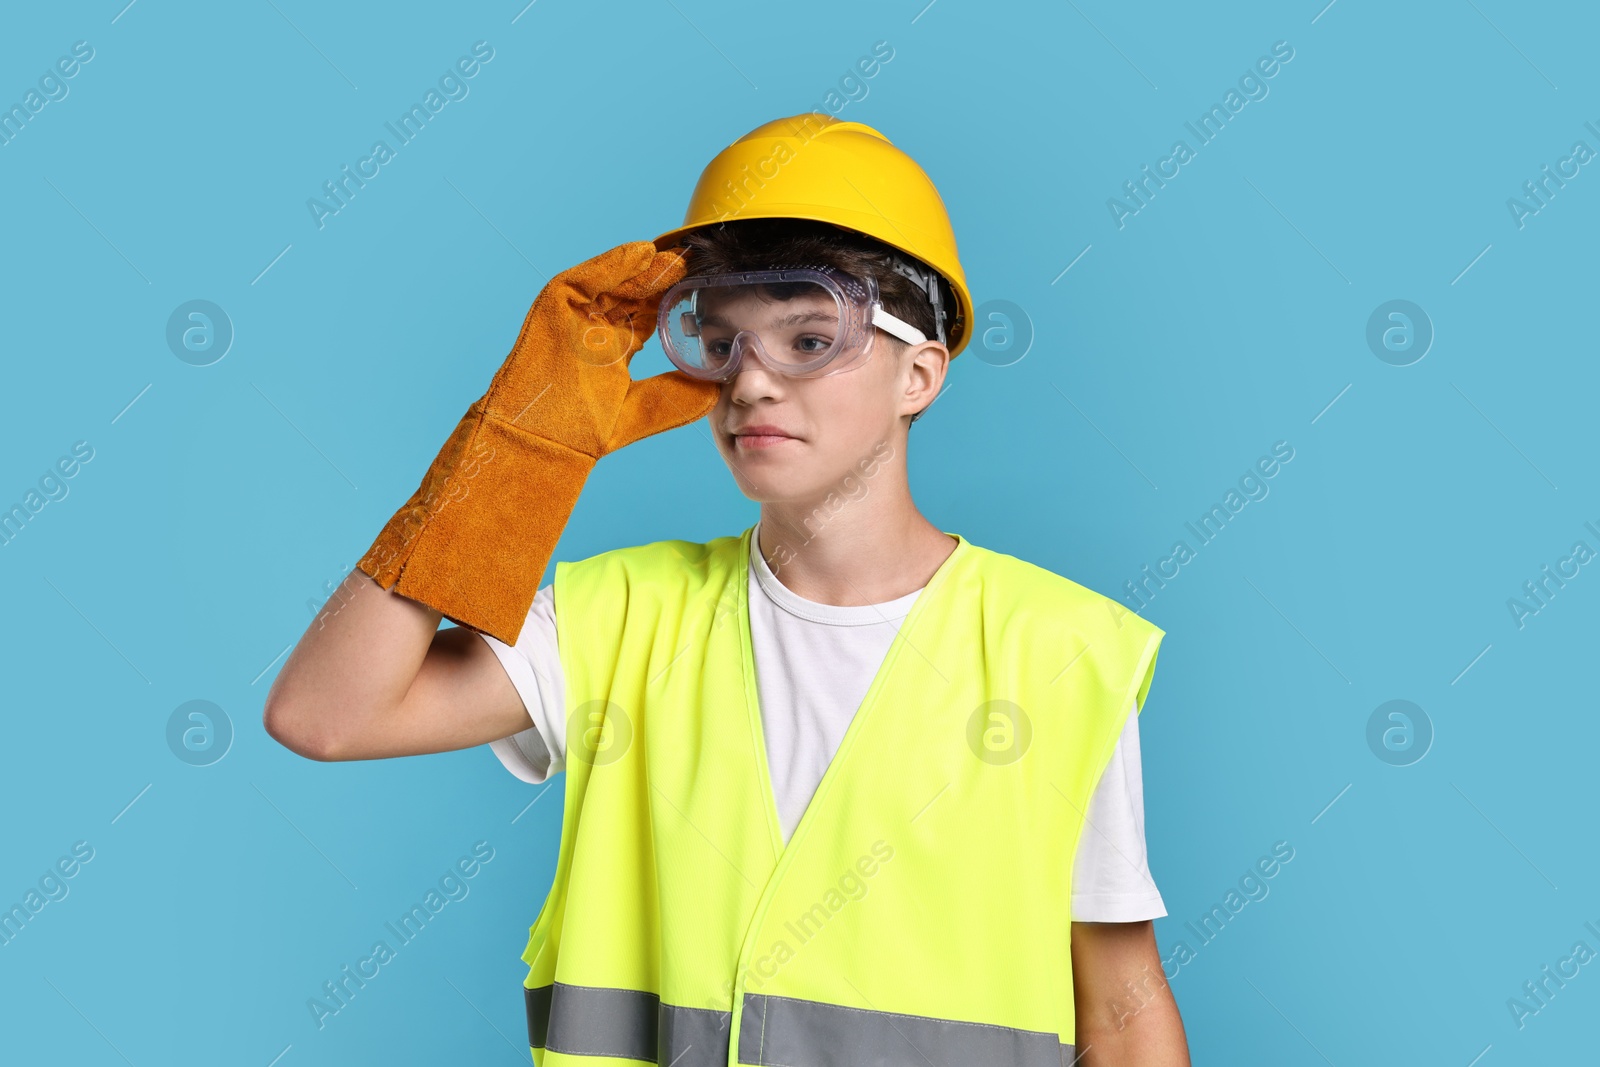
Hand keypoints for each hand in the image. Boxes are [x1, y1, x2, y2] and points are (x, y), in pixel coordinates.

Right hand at [481, 241, 720, 457]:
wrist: (545, 440)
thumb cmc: (584, 431)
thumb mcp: (643, 410)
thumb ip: (677, 398)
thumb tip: (717, 391)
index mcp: (615, 349)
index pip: (650, 315)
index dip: (675, 300)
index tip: (703, 288)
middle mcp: (596, 329)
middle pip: (634, 294)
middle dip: (664, 279)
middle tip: (696, 264)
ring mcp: (575, 316)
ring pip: (614, 282)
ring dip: (645, 268)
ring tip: (676, 258)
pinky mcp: (554, 306)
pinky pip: (585, 278)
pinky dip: (613, 264)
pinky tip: (643, 254)